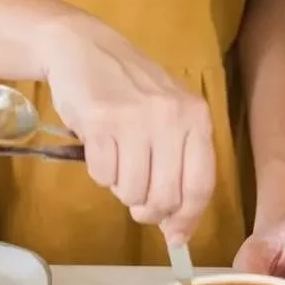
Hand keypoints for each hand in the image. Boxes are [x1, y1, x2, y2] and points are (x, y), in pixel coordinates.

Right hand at [42, 9, 215, 243]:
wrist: (83, 47)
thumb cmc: (130, 88)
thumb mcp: (168, 115)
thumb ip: (179, 165)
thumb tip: (177, 231)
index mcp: (196, 117)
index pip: (200, 185)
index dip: (188, 219)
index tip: (175, 237)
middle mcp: (171, 117)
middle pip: (166, 196)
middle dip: (148, 209)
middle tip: (136, 198)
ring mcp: (136, 119)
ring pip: (132, 191)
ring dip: (121, 188)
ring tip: (117, 160)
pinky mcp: (101, 122)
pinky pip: (102, 176)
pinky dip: (99, 172)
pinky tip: (100, 146)